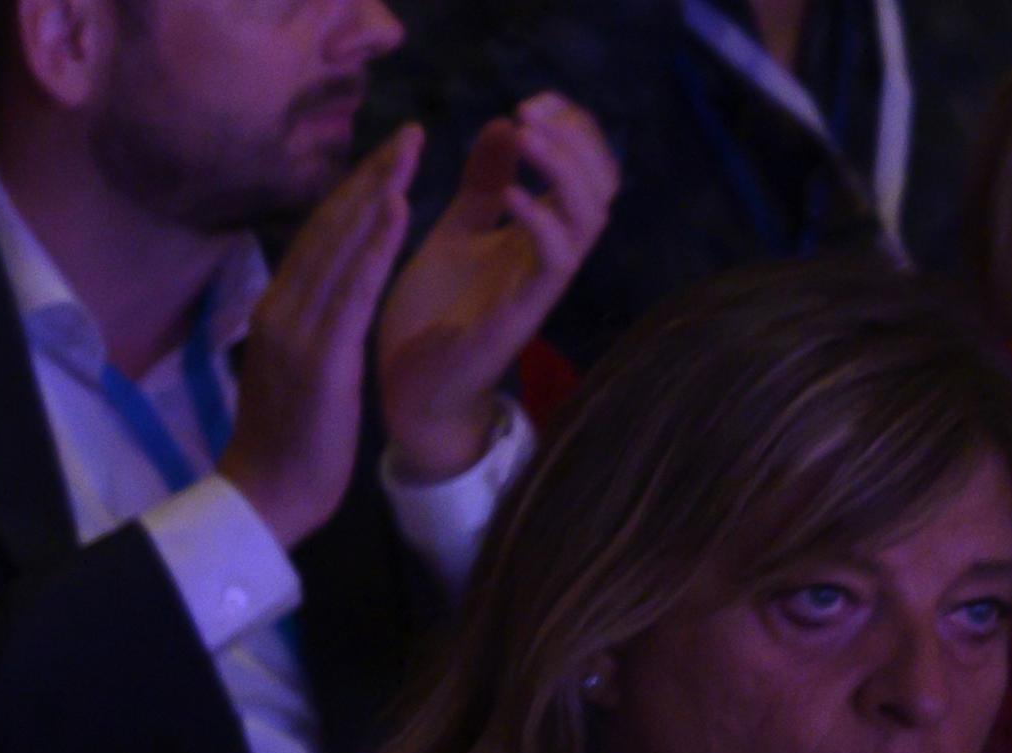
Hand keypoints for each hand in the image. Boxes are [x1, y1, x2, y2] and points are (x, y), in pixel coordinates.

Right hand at [217, 129, 413, 546]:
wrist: (266, 496)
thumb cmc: (287, 439)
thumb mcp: (293, 366)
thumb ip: (307, 321)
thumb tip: (326, 287)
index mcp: (276, 310)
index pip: (318, 237)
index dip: (354, 190)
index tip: (388, 154)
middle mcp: (281, 309)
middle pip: (329, 228)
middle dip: (371, 176)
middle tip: (409, 131)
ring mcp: (298, 331)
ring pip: (340, 246)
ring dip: (378, 192)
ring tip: (410, 150)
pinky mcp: (322, 357)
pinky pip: (353, 289)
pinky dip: (376, 243)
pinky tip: (399, 205)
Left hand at [377, 96, 614, 480]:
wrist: (409, 392)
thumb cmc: (433, 316)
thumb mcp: (455, 233)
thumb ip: (482, 184)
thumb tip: (505, 123)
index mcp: (539, 232)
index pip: (586, 165)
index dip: (570, 127)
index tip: (530, 101)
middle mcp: (551, 254)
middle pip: (603, 181)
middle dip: (575, 136)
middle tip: (532, 109)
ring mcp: (540, 284)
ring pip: (591, 215)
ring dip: (564, 168)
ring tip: (528, 136)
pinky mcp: (522, 314)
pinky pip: (555, 261)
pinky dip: (541, 221)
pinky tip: (513, 197)